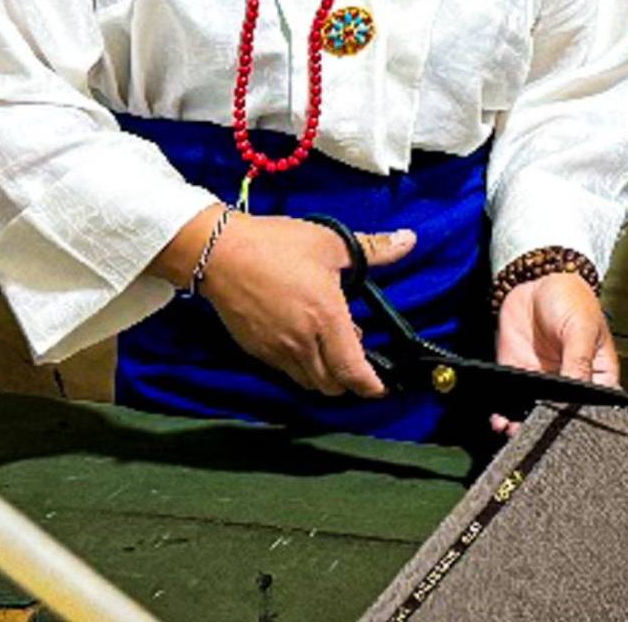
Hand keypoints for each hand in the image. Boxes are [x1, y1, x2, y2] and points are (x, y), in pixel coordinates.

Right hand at [195, 215, 415, 397]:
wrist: (218, 252)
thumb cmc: (276, 244)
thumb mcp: (330, 243)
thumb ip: (374, 249)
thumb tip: (409, 241)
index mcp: (326, 319)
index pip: (353, 370)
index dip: (371, 386)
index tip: (382, 387)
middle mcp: (302, 343)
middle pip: (331, 385)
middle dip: (349, 379)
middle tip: (355, 352)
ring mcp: (275, 350)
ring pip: (307, 381)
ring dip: (324, 373)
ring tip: (327, 341)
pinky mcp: (255, 349)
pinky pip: (285, 370)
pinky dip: (300, 364)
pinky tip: (300, 336)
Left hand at [490, 273, 616, 435]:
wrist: (536, 279)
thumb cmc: (571, 299)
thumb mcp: (581, 329)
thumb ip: (578, 362)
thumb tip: (577, 396)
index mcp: (597, 376)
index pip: (595, 410)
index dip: (584, 423)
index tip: (570, 432)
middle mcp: (571, 385)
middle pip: (563, 417)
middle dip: (550, 429)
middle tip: (539, 434)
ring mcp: (544, 383)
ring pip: (536, 415)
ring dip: (525, 426)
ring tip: (517, 432)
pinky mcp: (519, 376)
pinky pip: (512, 402)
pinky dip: (505, 414)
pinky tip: (502, 420)